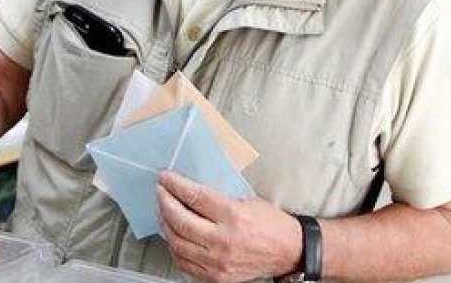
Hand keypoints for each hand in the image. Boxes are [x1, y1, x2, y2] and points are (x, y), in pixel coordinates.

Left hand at [156, 171, 300, 282]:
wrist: (290, 252)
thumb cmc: (271, 224)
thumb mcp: (247, 200)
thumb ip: (218, 196)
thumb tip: (189, 186)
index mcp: (233, 216)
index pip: (194, 197)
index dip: (175, 185)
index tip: (165, 178)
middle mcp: (224, 240)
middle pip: (180, 220)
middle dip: (165, 202)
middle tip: (161, 192)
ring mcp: (219, 262)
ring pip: (177, 242)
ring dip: (165, 224)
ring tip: (163, 212)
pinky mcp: (217, 276)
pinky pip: (184, 262)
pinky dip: (173, 247)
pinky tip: (173, 235)